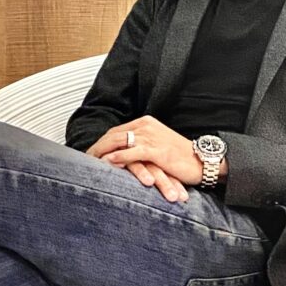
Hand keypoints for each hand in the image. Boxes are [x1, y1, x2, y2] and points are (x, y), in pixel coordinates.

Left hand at [87, 115, 204, 188]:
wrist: (202, 160)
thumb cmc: (180, 157)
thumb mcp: (158, 146)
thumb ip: (141, 145)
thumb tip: (123, 153)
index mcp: (146, 123)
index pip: (116, 131)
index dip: (101, 142)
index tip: (89, 153)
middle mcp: (147, 126)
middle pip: (114, 135)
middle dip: (97, 147)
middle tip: (84, 158)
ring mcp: (152, 137)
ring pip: (120, 142)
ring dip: (102, 152)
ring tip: (89, 161)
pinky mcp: (157, 150)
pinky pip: (133, 152)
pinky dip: (118, 157)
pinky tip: (107, 162)